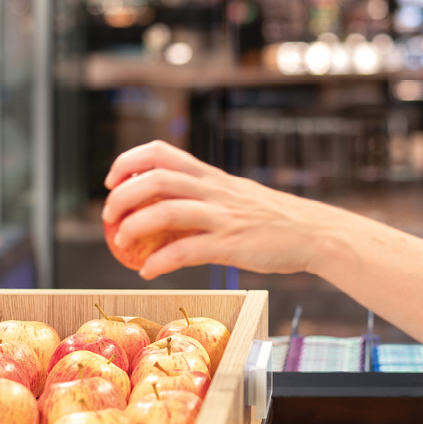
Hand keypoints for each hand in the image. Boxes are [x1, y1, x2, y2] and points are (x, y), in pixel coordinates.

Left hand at [101, 141, 349, 279]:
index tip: (112, 180)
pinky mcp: (231, 245)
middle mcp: (214, 191)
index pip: (162, 152)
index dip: (129, 161)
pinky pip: (186, 251)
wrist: (314, 234)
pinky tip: (147, 271)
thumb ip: (207, 197)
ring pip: (167, 211)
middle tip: (108, 216)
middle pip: (156, 179)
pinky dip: (160, 261)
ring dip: (134, 226)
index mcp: (213, 176)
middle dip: (123, 195)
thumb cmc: (275, 221)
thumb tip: (171, 207)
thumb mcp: (237, 197)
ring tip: (119, 242)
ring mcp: (223, 217)